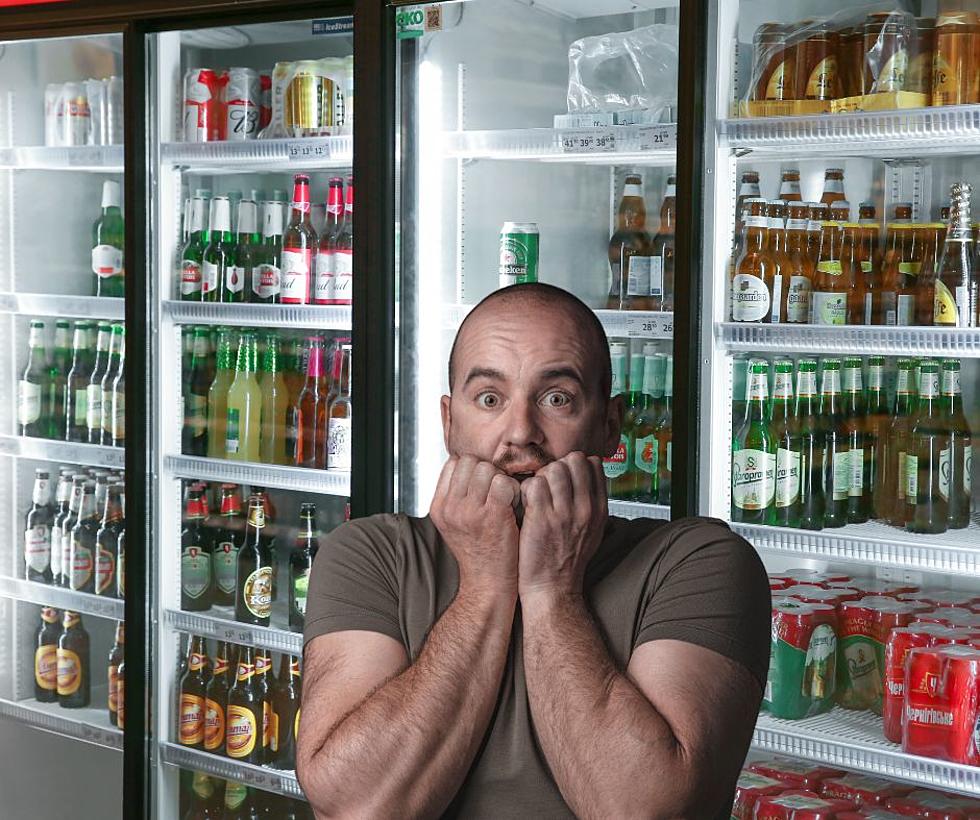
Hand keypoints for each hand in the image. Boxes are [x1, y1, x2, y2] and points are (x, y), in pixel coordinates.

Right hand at [430, 455, 521, 598]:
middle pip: (470, 461)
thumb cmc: (478, 552)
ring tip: (505, 498)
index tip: (482, 484)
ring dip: (501, 478)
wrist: (487, 584)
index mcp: (439, 507)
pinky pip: (504, 482)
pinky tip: (514, 503)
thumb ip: (456, 496)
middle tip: (496, 490)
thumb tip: (467, 467)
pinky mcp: (493, 515)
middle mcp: (451, 507)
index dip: (472, 468)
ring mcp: (470, 511)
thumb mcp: (454, 523)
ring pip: (488, 468)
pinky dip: (513, 488)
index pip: (453, 463)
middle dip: (487, 469)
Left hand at [518, 452, 606, 600]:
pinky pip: (534, 484)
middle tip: (547, 484)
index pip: (592, 464)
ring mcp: (564, 513)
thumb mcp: (592, 531)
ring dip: (540, 476)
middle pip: (574, 460)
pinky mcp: (541, 518)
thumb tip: (588, 475)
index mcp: (599, 509)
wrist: (553, 589)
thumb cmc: (567, 561)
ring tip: (535, 494)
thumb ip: (591, 503)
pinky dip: (526, 489)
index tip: (563, 478)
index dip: (574, 465)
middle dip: (557, 466)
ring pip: (553, 468)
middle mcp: (585, 509)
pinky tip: (525, 503)